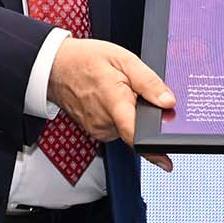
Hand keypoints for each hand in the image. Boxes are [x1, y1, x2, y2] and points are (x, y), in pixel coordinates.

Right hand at [48, 37, 177, 171]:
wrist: (55, 66)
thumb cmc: (84, 60)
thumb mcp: (123, 59)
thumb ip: (148, 82)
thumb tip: (168, 101)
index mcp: (114, 103)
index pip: (136, 136)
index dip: (153, 151)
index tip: (166, 163)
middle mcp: (104, 122)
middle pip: (137, 128)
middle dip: (143, 113)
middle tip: (132, 89)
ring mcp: (97, 129)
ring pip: (126, 127)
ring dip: (130, 112)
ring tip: (117, 89)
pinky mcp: (94, 130)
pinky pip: (115, 126)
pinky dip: (119, 114)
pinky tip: (109, 97)